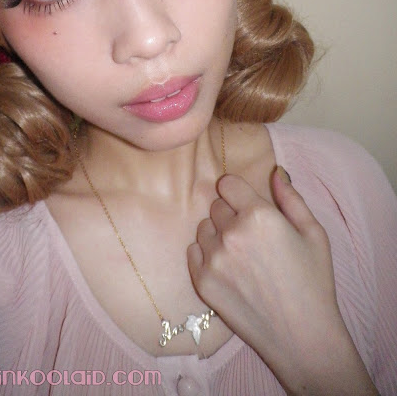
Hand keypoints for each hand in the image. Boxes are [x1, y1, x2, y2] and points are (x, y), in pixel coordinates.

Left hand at [188, 167, 377, 395]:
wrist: (302, 336)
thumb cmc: (313, 282)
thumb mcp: (314, 233)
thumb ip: (291, 197)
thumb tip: (275, 170)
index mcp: (259, 215)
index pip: (227, 183)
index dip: (237, 191)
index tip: (245, 202)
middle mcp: (231, 233)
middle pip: (216, 205)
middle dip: (231, 213)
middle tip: (251, 235)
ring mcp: (213, 258)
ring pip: (204, 228)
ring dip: (217, 234)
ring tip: (241, 255)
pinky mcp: (202, 281)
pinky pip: (193, 251)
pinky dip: (206, 254)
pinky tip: (228, 268)